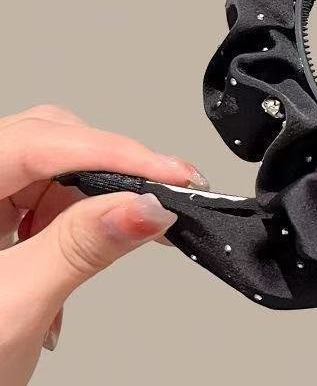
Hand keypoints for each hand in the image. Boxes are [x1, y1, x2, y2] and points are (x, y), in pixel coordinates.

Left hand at [0, 104, 206, 385]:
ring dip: (98, 196)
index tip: (169, 174)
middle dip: (110, 167)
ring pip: (55, 166)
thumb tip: (144, 207)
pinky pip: (49, 194)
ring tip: (134, 226)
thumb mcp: (16, 307)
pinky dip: (82, 216)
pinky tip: (98, 241)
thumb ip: (79, 248)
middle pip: (49, 141)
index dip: (112, 153)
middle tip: (163, 192)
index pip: (38, 144)